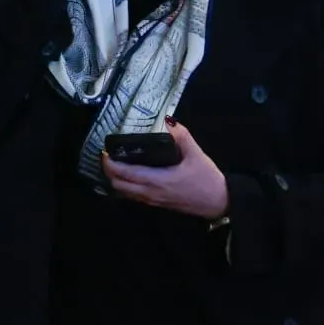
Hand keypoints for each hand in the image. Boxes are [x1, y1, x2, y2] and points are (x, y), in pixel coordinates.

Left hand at [103, 120, 228, 219]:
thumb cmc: (207, 180)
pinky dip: (125, 187)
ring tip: (114, 165)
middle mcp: (151, 193)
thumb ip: (182, 136)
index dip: (111, 164)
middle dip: (108, 172)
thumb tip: (169, 120)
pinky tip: (128, 176)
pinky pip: (134, 197)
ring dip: (115, 181)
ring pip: (125, 194)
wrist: (220, 203)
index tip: (104, 152)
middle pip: (119, 186)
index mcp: (158, 180)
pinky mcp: (157, 204)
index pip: (126, 174)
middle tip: (106, 157)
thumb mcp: (196, 154)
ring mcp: (153, 201)